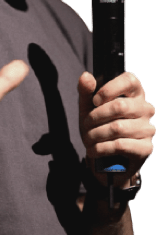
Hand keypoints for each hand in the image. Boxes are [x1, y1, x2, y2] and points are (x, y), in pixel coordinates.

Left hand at [79, 71, 154, 185]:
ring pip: (117, 128)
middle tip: (86, 124)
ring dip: (96, 134)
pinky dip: (101, 148)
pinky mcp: (146, 148)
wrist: (105, 158)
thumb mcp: (88, 108)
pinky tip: (93, 150)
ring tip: (88, 139)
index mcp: (135, 93)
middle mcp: (146, 109)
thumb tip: (85, 76)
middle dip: (95, 117)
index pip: (129, 79)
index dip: (109, 89)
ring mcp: (148, 128)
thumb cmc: (99, 127)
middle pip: (120, 106)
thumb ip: (86, 91)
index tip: (95, 101)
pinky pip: (120, 145)